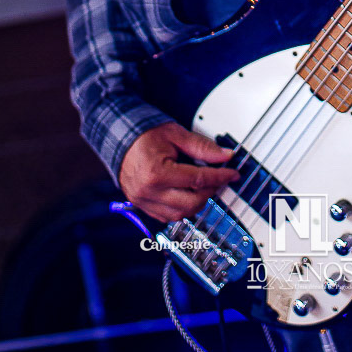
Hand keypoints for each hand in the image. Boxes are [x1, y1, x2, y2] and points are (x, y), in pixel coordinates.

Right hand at [118, 121, 239, 222]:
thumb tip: (225, 155)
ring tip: (204, 186)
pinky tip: (188, 194)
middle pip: (191, 203)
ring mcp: (143, 201)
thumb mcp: (176, 134)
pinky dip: (181, 208)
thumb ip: (202, 147)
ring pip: (180, 214)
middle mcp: (149, 191)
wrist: (119, 138)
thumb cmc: (145, 135)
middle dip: (210, 192)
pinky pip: (167, 217)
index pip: (198, 180)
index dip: (220, 177)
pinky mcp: (142, 206)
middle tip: (219, 179)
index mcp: (157, 173)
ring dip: (197, 203)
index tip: (232, 173)